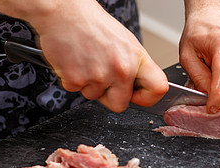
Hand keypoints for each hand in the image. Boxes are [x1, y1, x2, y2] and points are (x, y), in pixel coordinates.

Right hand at [0, 0, 167, 112]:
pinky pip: (75, 91)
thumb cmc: (90, 22)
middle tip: (101, 76)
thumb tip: (136, 85)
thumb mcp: (124, 41)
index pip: (157, 88)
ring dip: (88, 84)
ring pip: (94, 97)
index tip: (137, 95)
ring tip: (85, 61)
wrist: (62, 11)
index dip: (146, 97)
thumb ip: (133, 65)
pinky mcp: (76, 80)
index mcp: (136, 58)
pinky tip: (73, 61)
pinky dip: (72, 79)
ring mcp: (98, 76)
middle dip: (109, 95)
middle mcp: (120, 69)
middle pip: (120, 104)